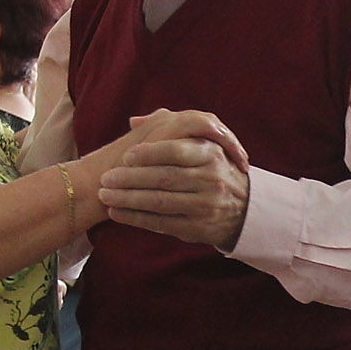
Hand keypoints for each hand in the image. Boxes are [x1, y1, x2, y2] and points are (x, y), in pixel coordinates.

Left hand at [95, 110, 250, 247]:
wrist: (246, 209)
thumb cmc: (214, 171)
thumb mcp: (205, 146)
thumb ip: (171, 130)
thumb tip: (134, 121)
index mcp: (211, 154)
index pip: (176, 151)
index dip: (149, 153)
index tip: (126, 156)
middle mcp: (210, 180)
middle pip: (164, 178)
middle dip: (130, 179)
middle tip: (106, 178)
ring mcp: (205, 206)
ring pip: (159, 202)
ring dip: (128, 199)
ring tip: (105, 195)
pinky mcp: (197, 228)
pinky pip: (161, 223)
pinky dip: (135, 218)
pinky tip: (117, 213)